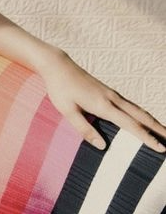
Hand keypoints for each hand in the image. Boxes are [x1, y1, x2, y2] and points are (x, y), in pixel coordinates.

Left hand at [37, 49, 165, 152]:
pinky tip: (144, 119)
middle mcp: (112, 99)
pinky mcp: (109, 92)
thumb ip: (84, 129)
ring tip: (164, 132)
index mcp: (103, 105)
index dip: (147, 137)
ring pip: (138, 110)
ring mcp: (112, 94)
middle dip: (158, 129)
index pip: (131, 125)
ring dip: (153, 121)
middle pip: (141, 116)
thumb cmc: (60, 89)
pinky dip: (142, 114)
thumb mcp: (67, 111)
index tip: (161, 148)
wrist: (59, 66)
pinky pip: (131, 106)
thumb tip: (102, 146)